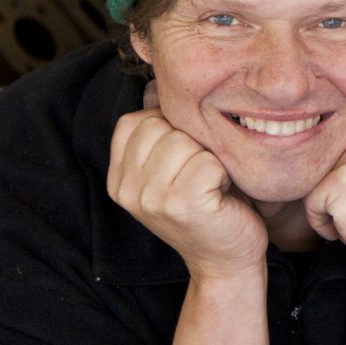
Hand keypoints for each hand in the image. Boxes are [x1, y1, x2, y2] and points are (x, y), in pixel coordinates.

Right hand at [108, 108, 265, 280]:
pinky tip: (222, 195)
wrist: (227, 260)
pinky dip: (223, 173)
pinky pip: (207, 161)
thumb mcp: (173, 169)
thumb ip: (159, 134)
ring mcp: (150, 199)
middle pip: (161, 126)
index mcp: (118, 178)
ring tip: (212, 186)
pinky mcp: (181, 205)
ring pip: (184, 141)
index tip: (185, 161)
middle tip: (203, 176)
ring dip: (210, 159)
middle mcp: (126, 189)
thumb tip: (156, 84)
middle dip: (193, 144)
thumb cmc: (210, 206)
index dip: (170, 130)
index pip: (135, 121)